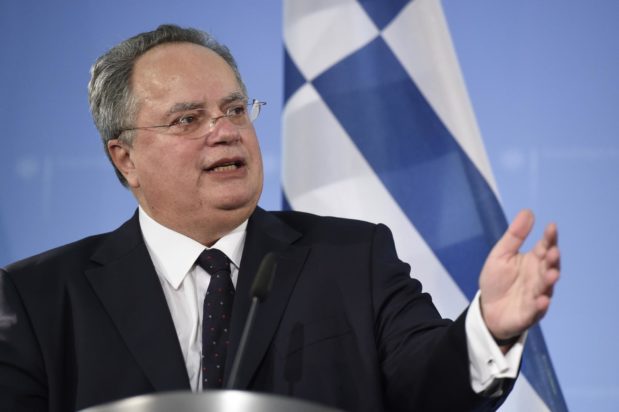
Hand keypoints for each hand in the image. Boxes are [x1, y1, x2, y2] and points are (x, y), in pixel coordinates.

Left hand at [479, 209, 559, 340]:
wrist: (487, 309)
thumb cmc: (496, 280)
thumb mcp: (501, 254)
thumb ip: (515, 236)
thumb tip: (528, 211)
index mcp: (533, 260)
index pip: (544, 246)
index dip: (549, 238)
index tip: (551, 226)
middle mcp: (539, 276)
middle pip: (549, 266)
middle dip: (552, 259)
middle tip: (552, 251)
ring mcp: (536, 295)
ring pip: (546, 287)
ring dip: (549, 281)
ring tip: (552, 274)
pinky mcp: (530, 313)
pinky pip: (537, 309)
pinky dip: (540, 305)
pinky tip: (541, 299)